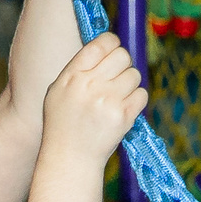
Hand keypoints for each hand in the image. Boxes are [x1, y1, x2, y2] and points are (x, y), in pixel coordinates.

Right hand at [39, 34, 146, 169]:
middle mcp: (90, 85)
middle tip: (115, 78)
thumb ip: (79, 68)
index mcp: (72, 75)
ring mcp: (108, 101)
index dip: (112, 43)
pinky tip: (123, 109)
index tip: (112, 52)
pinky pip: (142, 94)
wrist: (70, 159)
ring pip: (134, 75)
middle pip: (123, 56)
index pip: (102, 43)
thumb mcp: (58, 91)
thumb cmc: (63, 123)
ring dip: (129, 84)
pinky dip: (136, 100)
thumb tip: (107, 46)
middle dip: (122, 64)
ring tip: (116, 98)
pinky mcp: (124, 116)